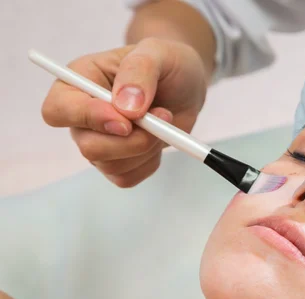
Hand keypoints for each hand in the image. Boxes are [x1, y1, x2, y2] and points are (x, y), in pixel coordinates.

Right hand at [41, 38, 207, 186]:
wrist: (184, 85)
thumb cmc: (164, 63)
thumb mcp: (156, 53)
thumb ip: (139, 71)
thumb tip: (125, 108)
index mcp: (78, 81)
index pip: (58, 110)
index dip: (88, 119)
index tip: (126, 121)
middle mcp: (82, 116)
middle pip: (88, 147)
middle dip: (131, 140)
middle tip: (161, 118)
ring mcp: (98, 142)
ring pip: (112, 165)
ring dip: (146, 148)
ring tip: (164, 121)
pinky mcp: (118, 161)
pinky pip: (127, 177)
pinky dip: (149, 162)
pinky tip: (158, 139)